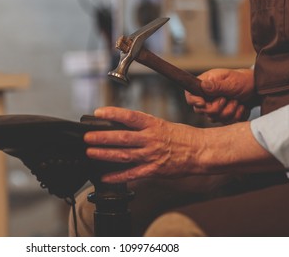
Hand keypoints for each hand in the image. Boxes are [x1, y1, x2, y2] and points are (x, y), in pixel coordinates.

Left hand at [84, 107, 203, 182]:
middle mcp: (151, 139)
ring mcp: (152, 156)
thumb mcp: (162, 125)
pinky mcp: (154, 170)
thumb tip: (122, 126)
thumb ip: (143, 127)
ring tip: (90, 152)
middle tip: (87, 137)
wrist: (201, 151)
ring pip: (124, 155)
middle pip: (122, 138)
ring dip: (105, 154)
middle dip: (102, 137)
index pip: (129, 117)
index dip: (113, 114)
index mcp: (153, 125)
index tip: (98, 113)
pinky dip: (117, 176)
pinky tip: (105, 176)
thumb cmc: (183, 137)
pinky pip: (132, 174)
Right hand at [185, 68, 257, 123]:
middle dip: (217, 108)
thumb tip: (203, 86)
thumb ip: (217, 86)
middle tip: (227, 99)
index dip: (195, 101)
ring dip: (229, 111)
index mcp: (205, 85)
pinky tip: (240, 107)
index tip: (203, 103)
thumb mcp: (232, 81)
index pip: (190, 96)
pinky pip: (224, 123)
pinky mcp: (222, 116)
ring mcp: (213, 107)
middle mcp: (206, 97)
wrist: (257, 89)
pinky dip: (235, 116)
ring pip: (213, 118)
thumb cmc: (244, 81)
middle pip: (201, 111)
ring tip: (237, 101)